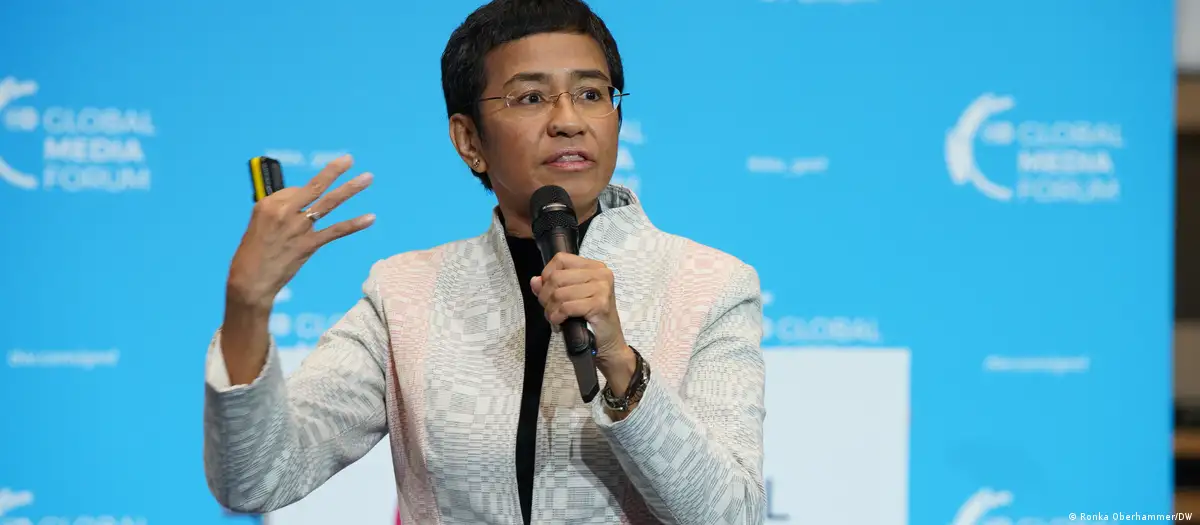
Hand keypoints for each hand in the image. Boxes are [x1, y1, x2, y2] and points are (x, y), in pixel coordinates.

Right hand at [226, 155, 374, 310]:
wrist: (250, 281)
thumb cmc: (253, 254)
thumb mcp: (260, 225)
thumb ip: (282, 212)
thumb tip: (302, 204)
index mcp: (269, 204)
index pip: (296, 190)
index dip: (306, 194)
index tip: (310, 198)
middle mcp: (284, 211)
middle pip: (314, 186)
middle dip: (334, 171)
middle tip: (349, 159)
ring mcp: (298, 228)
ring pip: (328, 203)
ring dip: (350, 189)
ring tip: (368, 178)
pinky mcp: (308, 245)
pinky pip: (335, 231)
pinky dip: (354, 224)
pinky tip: (370, 218)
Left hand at [530, 253, 632, 370]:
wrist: (608, 343)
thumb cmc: (590, 320)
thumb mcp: (569, 299)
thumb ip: (551, 287)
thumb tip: (535, 280)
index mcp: (594, 267)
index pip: (561, 259)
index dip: (547, 275)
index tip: (548, 291)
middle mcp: (600, 274)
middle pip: (556, 277)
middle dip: (546, 297)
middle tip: (551, 310)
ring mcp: (602, 288)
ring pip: (559, 294)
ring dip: (551, 311)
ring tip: (556, 319)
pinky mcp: (600, 304)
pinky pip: (566, 307)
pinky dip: (558, 317)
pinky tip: (560, 323)